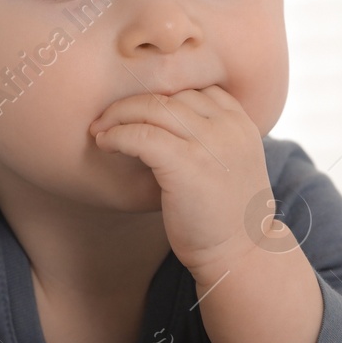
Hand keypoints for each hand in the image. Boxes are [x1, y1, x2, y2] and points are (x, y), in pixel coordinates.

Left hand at [89, 84, 270, 278]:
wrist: (240, 255)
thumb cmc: (227, 216)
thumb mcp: (232, 164)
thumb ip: (212, 138)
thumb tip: (168, 123)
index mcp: (241, 123)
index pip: (196, 87)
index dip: (161, 94)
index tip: (138, 110)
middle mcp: (228, 126)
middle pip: (171, 93)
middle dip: (134, 101)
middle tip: (107, 117)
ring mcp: (209, 143)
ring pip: (153, 108)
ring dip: (119, 115)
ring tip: (100, 129)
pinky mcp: (186, 164)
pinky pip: (142, 135)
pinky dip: (118, 135)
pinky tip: (105, 144)